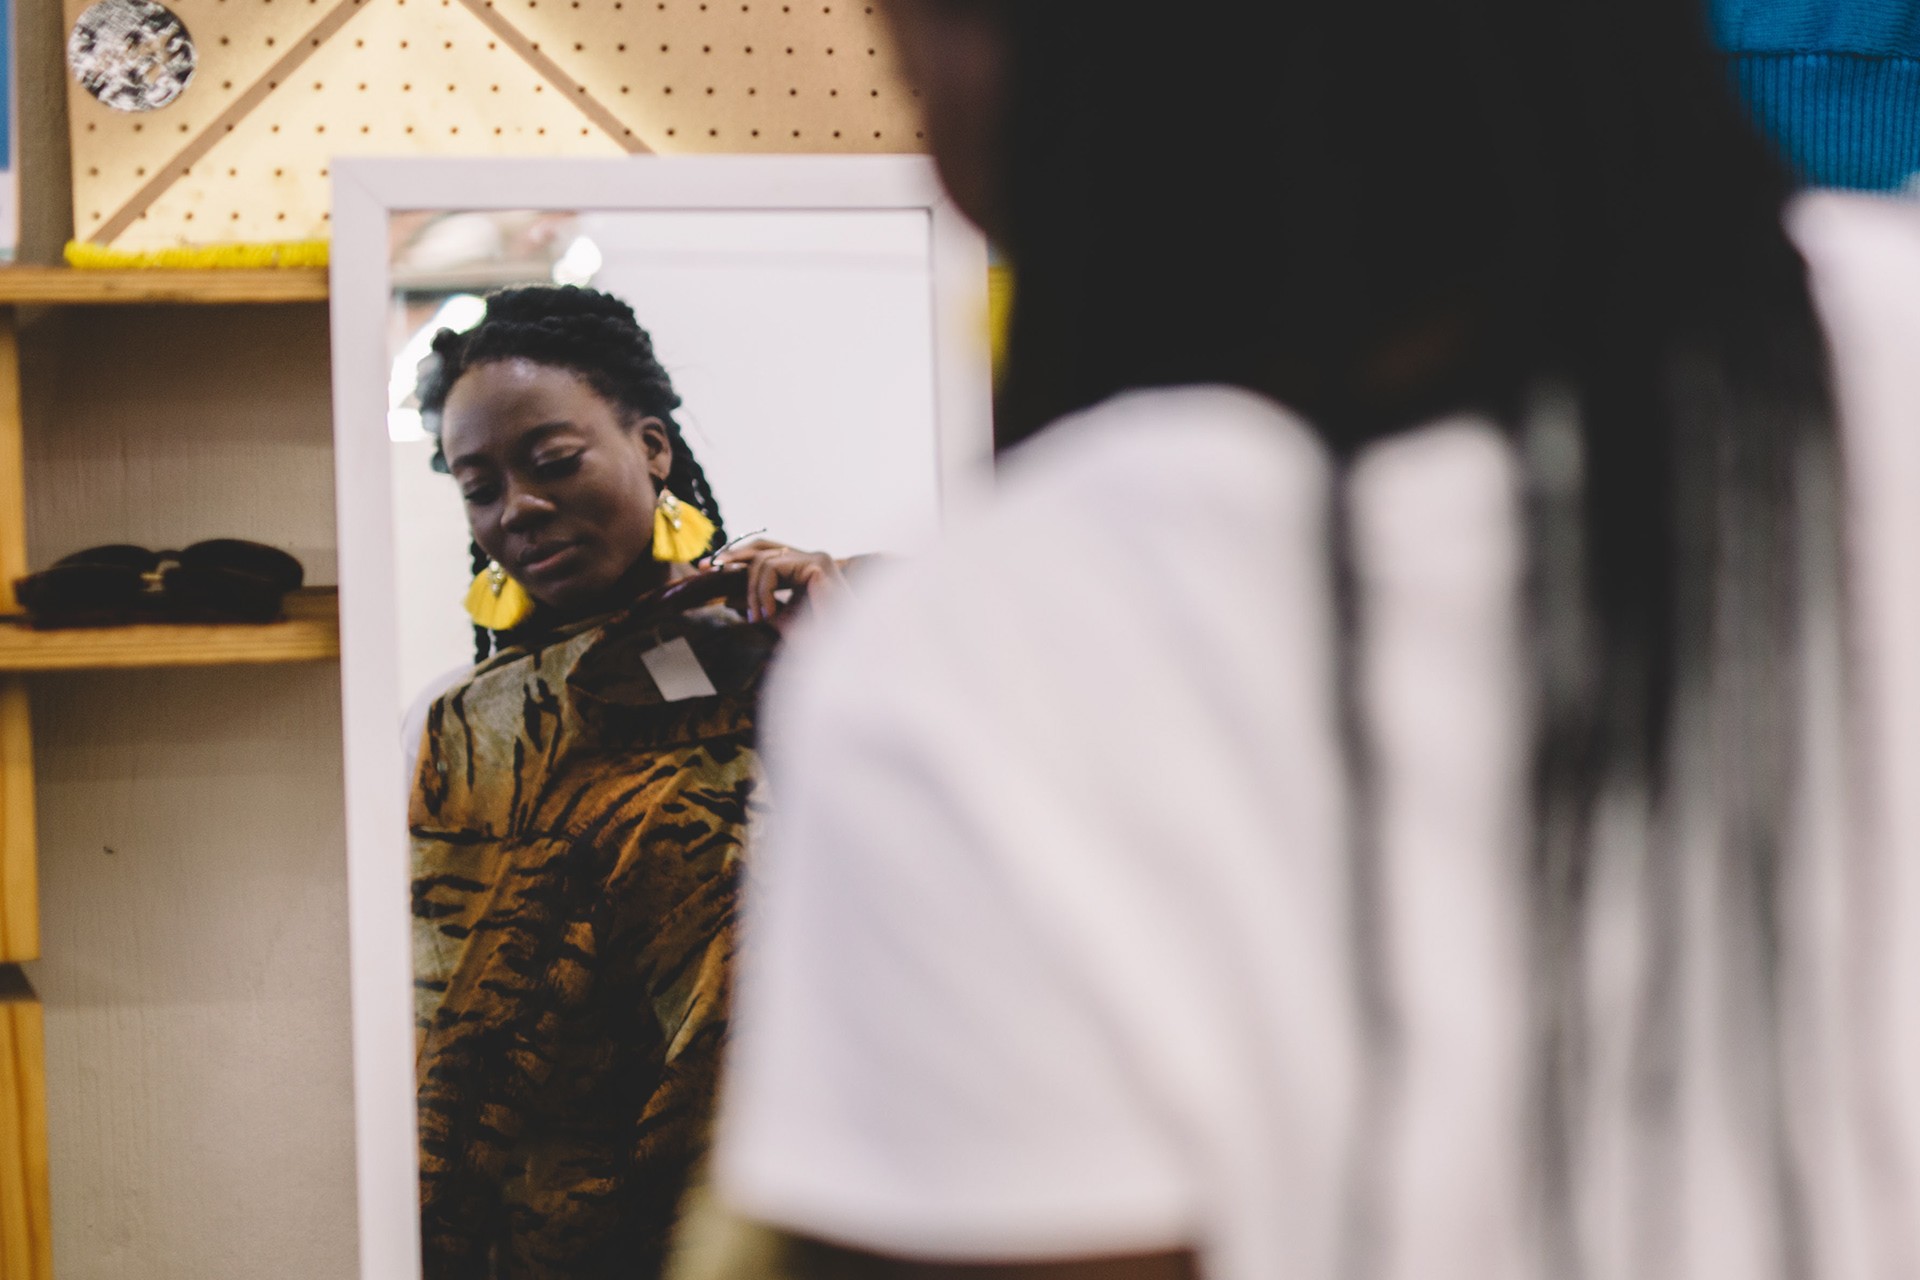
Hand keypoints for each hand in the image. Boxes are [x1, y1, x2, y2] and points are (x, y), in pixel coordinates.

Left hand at [708, 540, 848, 627]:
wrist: (845, 653)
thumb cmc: (821, 641)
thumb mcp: (780, 619)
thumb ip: (758, 605)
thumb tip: (728, 597)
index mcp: (806, 570)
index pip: (766, 554)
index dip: (737, 558)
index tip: (709, 568)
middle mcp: (812, 559)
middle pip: (762, 547)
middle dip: (731, 557)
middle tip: (707, 569)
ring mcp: (816, 559)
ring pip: (763, 560)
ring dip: (752, 591)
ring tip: (757, 617)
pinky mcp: (817, 565)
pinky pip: (772, 569)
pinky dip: (763, 591)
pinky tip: (768, 613)